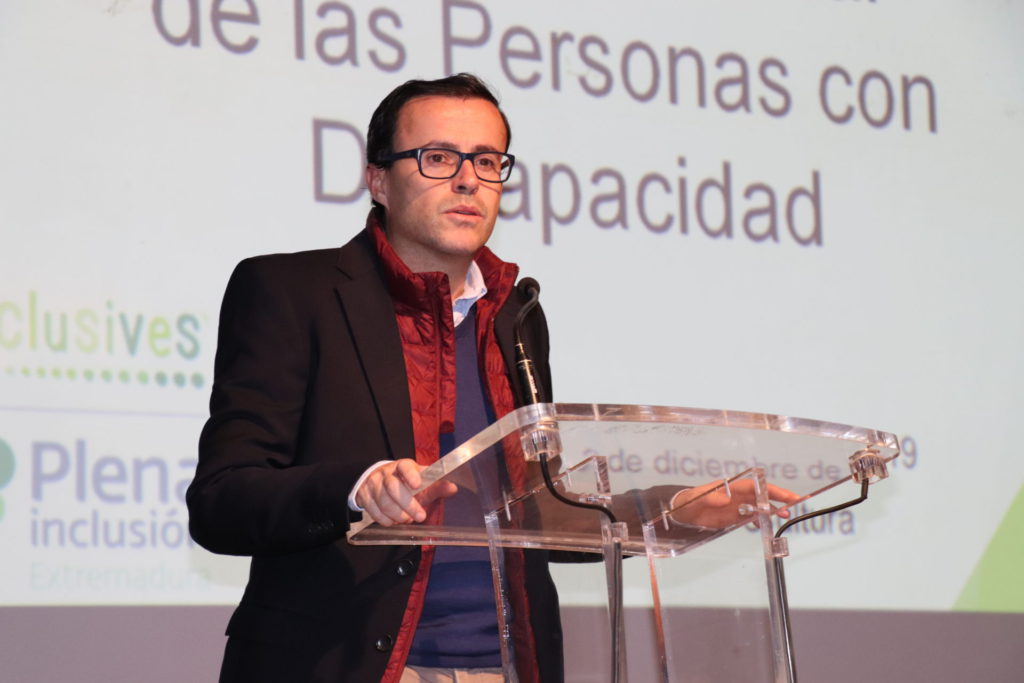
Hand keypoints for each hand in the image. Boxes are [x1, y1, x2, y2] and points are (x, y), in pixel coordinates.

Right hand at [354, 459, 457, 526]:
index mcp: (402, 466)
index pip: (405, 466)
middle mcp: (386, 473)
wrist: (378, 481)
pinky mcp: (364, 496)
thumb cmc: (405, 482)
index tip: (417, 485)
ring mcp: (373, 484)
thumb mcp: (421, 482)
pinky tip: (394, 521)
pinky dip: (385, 520)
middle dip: (407, 504)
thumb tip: (453, 488)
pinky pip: (374, 511)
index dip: (410, 475)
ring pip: (383, 501)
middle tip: (420, 516)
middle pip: (393, 487)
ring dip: (397, 515)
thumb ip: (436, 486)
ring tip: (407, 520)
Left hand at [669, 479, 801, 529]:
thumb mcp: (697, 498)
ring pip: (760, 506)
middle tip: (795, 502)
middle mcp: (737, 495)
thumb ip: (710, 498)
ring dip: (774, 509)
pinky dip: (761, 520)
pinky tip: (768, 524)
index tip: (785, 494)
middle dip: (780, 497)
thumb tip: (726, 499)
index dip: (771, 489)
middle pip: (763, 494)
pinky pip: (751, 517)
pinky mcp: (733, 517)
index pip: (756, 486)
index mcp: (731, 487)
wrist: (681, 512)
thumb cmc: (688, 500)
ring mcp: (737, 506)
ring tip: (787, 515)